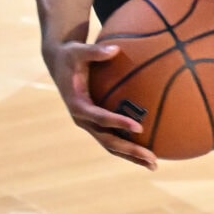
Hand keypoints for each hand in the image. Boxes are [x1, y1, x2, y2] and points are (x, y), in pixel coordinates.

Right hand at [44, 35, 158, 168]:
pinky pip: (113, 138)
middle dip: (130, 151)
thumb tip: (115, 48)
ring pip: (111, 145)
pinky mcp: (95, 124)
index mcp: (78, 105)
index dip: (118, 123)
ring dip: (132, 156)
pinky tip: (148, 149)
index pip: (100, 117)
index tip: (139, 127)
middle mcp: (83, 119)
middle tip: (153, 158)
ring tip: (154, 164)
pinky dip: (129, 146)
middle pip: (108, 141)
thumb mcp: (78, 50)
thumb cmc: (71, 55)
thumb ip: (95, 51)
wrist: (59, 64)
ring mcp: (89, 124)